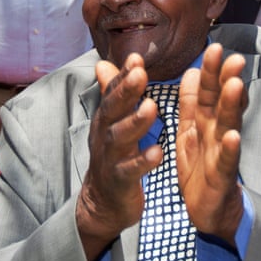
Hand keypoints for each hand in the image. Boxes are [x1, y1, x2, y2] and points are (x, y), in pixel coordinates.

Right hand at [76, 53, 161, 260]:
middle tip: (140, 74)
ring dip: (135, 122)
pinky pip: (130, 170)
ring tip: (152, 108)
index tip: (136, 58)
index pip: (113, 93)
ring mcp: (110, 158)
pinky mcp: (119, 181)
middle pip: (113, 110)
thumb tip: (104, 63)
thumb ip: (112, 94)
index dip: (123, 76)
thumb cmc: (113, 157)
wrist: (102, 203)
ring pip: (119, 138)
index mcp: (107, 120)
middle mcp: (105, 135)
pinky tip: (158, 152)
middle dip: (125, 92)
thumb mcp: (111, 124)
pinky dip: (142, 161)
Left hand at [176, 44, 246, 243]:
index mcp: (205, 120)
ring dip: (233, 106)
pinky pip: (227, 161)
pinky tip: (234, 137)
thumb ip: (192, 102)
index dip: (211, 70)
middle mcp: (217, 132)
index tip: (214, 46)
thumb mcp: (191, 130)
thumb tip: (191, 70)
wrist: (208, 209)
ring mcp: (222, 153)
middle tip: (233, 57)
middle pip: (222, 102)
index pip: (209, 90)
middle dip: (227, 80)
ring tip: (236, 86)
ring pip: (228, 125)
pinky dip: (230, 149)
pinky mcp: (222, 177)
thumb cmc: (201, 166)